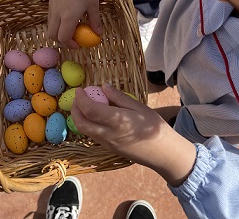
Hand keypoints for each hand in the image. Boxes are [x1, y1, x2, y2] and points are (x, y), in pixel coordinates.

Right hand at [47, 0, 101, 46]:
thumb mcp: (94, 5)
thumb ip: (95, 21)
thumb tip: (98, 34)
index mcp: (69, 16)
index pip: (63, 37)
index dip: (70, 45)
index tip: (78, 45)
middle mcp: (57, 13)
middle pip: (52, 35)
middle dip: (61, 41)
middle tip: (73, 39)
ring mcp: (52, 6)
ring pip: (50, 26)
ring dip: (58, 31)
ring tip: (71, 27)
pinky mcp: (50, 1)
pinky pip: (50, 17)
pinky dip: (56, 22)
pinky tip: (67, 16)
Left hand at [72, 84, 196, 186]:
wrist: (162, 152)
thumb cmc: (154, 126)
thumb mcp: (139, 107)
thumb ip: (119, 97)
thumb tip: (103, 87)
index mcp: (116, 121)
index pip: (90, 110)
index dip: (81, 99)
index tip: (80, 89)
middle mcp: (108, 134)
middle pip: (81, 123)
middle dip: (75, 109)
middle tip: (78, 97)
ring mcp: (107, 143)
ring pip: (85, 131)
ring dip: (79, 117)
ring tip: (84, 104)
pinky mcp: (109, 149)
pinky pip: (92, 135)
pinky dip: (87, 124)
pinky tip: (95, 116)